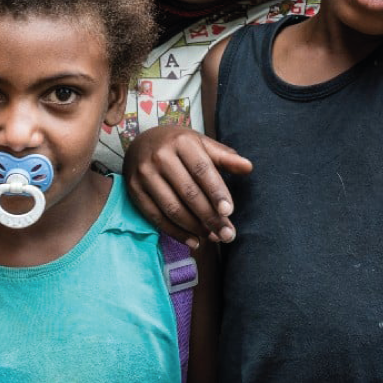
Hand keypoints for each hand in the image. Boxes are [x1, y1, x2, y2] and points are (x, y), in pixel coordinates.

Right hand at [123, 125, 251, 247]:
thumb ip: (224, 157)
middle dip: (210, 217)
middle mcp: (160, 156)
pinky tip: (193, 241)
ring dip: (194, 228)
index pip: (202, 171)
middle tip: (227, 235)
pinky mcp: (133, 190)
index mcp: (181, 142)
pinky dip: (175, 232)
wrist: (140, 142)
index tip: (229, 212)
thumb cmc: (178, 145)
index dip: (216, 192)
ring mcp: (144, 174)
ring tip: (212, 238)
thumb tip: (248, 167)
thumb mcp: (200, 143)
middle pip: (189, 193)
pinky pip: (155, 216)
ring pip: (172, 208)